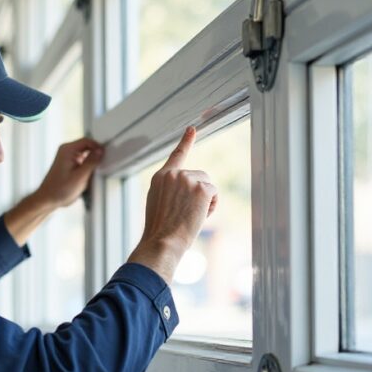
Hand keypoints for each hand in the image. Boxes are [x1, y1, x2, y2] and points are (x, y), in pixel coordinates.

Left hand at [34, 138, 104, 208]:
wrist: (48, 199)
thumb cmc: (59, 190)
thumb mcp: (80, 176)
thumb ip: (92, 162)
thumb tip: (99, 152)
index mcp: (67, 150)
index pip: (87, 141)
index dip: (98, 147)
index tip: (104, 155)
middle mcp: (65, 151)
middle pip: (86, 147)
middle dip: (94, 157)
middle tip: (98, 167)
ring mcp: (65, 158)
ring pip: (84, 155)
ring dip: (89, 164)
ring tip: (89, 176)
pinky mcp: (67, 164)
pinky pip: (80, 161)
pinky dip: (85, 168)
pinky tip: (85, 178)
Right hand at [127, 126, 217, 283]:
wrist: (162, 242)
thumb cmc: (160, 230)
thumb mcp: (158, 204)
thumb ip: (170, 190)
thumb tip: (188, 190)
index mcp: (159, 177)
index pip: (176, 154)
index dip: (186, 141)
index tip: (192, 128)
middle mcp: (173, 174)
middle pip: (199, 176)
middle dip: (199, 193)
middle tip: (185, 213)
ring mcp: (186, 179)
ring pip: (207, 184)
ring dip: (205, 200)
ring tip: (190, 216)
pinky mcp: (200, 187)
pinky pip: (214, 193)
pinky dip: (211, 206)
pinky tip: (198, 215)